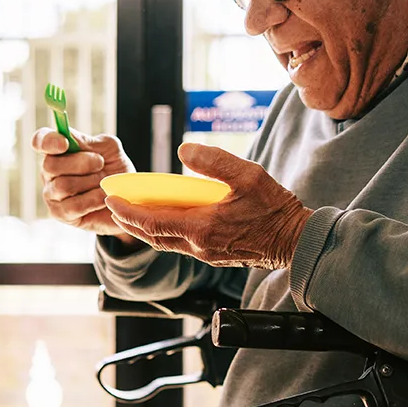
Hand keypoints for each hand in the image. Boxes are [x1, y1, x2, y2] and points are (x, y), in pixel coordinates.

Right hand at [31, 126, 137, 239]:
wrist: (127, 198)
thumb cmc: (115, 170)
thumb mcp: (109, 149)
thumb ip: (91, 141)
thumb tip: (70, 139)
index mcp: (58, 150)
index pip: (41, 140)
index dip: (48, 141)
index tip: (64, 143)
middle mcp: (49, 171)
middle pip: (50, 165)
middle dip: (81, 163)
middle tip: (100, 163)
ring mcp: (52, 194)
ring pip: (62, 186)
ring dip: (90, 182)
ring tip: (104, 183)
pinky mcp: (59, 213)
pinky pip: (73, 206)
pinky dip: (93, 200)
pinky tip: (103, 197)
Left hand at [105, 142, 311, 269]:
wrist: (295, 241)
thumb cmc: (274, 208)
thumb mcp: (248, 175)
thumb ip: (214, 161)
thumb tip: (183, 151)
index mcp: (203, 228)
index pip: (153, 223)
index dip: (128, 212)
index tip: (112, 199)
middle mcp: (199, 246)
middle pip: (152, 237)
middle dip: (128, 222)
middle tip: (112, 206)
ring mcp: (206, 254)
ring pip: (165, 242)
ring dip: (145, 229)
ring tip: (131, 213)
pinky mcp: (214, 255)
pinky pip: (180, 244)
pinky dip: (164, 232)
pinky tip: (163, 220)